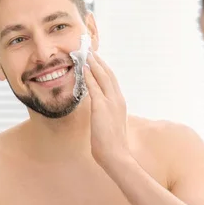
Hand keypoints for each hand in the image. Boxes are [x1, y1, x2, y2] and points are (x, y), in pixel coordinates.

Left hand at [83, 52, 130, 168]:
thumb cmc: (111, 144)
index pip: (112, 80)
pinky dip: (89, 75)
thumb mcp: (109, 124)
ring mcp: (111, 102)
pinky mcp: (102, 107)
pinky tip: (83, 68)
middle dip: (98, 61)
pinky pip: (94, 87)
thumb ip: (105, 113)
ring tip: (86, 53)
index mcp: (120, 103)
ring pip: (102, 77)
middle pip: (108, 74)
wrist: (116, 154)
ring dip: (93, 63)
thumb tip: (97, 108)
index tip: (96, 59)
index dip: (104, 68)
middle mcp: (118, 99)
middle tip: (90, 50)